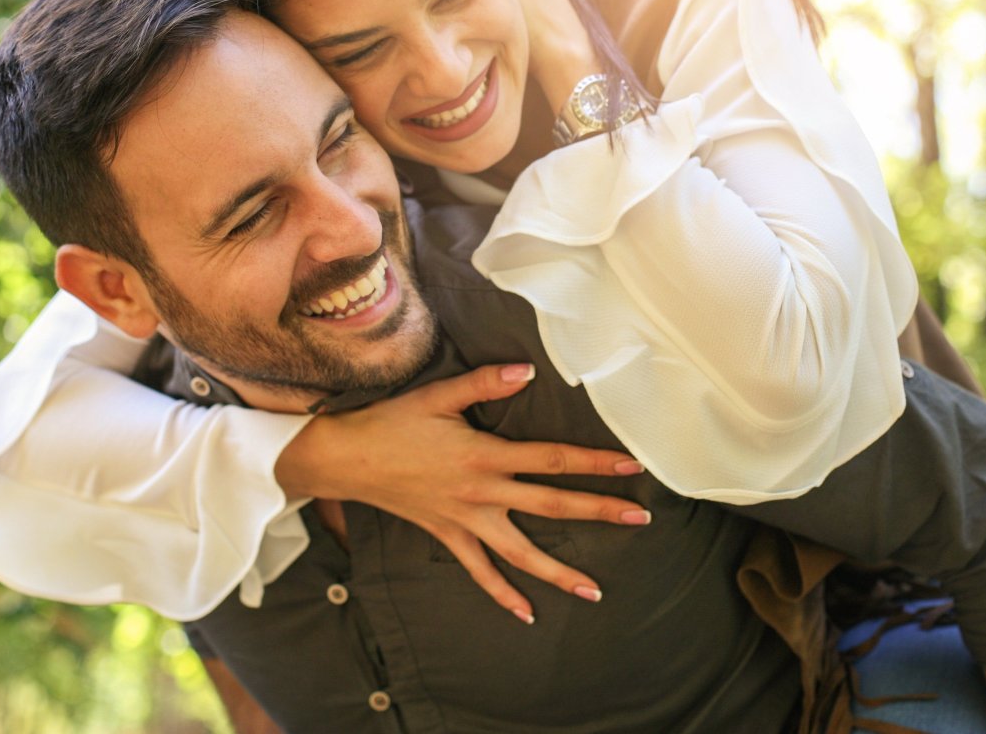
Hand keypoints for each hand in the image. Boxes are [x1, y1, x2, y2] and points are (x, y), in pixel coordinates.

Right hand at [275, 363, 650, 623]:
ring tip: (595, 590)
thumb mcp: (436, 395)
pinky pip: (480, 571)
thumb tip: (527, 370)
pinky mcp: (447, 536)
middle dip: (598, 512)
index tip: (630, 465)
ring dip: (559, 572)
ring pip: (521, 552)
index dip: (593, 461)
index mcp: (485, 455)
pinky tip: (527, 613)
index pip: (552, 459)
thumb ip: (484, 384)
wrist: (346, 459)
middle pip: (551, 506)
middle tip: (639, 519)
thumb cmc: (391, 423)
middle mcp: (482, 493)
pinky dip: (503, 594)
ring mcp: (466, 520)